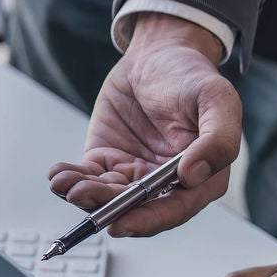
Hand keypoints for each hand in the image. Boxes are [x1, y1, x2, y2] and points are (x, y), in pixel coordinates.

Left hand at [46, 13, 240, 237]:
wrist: (157, 53)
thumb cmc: (191, 75)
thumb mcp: (216, 99)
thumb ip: (218, 139)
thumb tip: (194, 176)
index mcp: (201, 177)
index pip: (174, 209)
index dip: (147, 220)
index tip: (121, 223)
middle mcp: (167, 183)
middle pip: (135, 209)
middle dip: (106, 207)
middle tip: (83, 196)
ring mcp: (135, 174)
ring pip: (107, 196)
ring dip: (84, 195)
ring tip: (66, 184)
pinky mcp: (108, 162)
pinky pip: (88, 178)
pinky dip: (71, 180)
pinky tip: (58, 176)